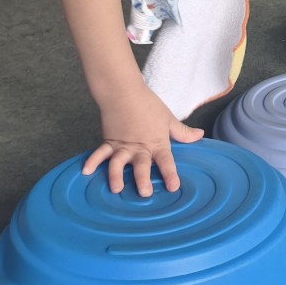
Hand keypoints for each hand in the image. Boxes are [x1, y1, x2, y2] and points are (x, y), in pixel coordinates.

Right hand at [83, 84, 203, 196]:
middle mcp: (139, 147)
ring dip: (116, 176)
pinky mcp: (109, 141)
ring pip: (118, 163)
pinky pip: (99, 153)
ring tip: (116, 189)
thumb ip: (182, 132)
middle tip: (145, 193)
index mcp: (156, 142)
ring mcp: (122, 145)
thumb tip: (200, 135)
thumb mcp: (168, 119)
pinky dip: (92, 162)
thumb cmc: (148, 105)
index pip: (165, 161)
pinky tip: (85, 172)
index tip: (173, 187)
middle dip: (143, 180)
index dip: (170, 174)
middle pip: (141, 165)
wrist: (125, 91)